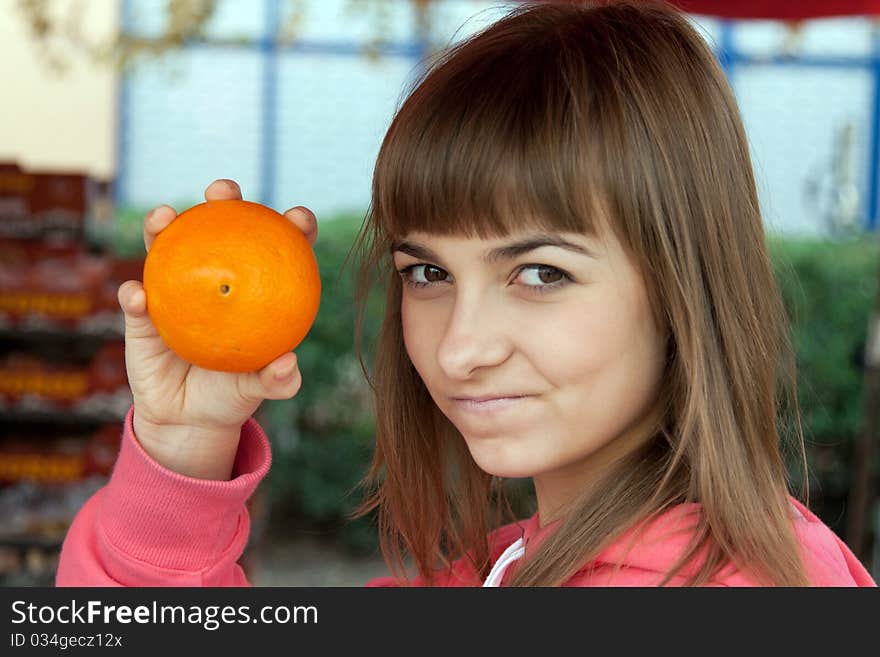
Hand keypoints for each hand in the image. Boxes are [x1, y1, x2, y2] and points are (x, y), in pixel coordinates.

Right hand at [119, 179, 317, 478]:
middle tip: (223, 192)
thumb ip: (277, 380)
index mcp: (251, 288)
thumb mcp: (258, 390)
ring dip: (162, 226)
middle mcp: (213, 277)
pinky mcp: (141, 313)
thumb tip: (289, 362)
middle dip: (223, 198)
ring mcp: (174, 289)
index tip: (298, 218)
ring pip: (166, 247)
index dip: (291, 227)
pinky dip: (134, 295)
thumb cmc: (231, 395)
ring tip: (164, 217)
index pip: (276, 249)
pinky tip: (138, 296)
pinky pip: (135, 300)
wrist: (188, 419)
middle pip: (218, 227)